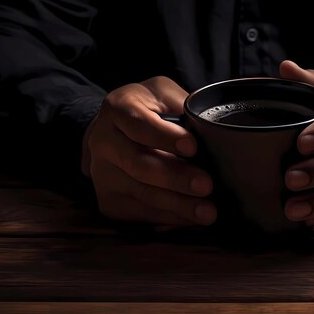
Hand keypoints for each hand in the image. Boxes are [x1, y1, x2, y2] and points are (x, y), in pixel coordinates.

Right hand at [82, 76, 216, 225]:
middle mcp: (103, 142)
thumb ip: (182, 105)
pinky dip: (170, 217)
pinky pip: (141, 213)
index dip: (165, 136)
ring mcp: (102, 174)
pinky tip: (192, 219)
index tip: (192, 146)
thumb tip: (211, 127)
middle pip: (140, 164)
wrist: (115, 132)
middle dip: (175, 177)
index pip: (139, 124)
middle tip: (206, 185)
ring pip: (142, 193)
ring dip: (177, 204)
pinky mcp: (108, 200)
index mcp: (117, 109)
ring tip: (207, 211)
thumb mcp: (164, 94)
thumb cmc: (150, 110)